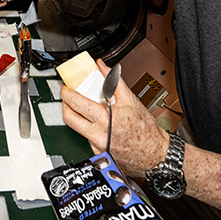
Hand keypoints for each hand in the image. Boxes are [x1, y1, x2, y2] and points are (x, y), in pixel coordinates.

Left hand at [61, 59, 168, 177]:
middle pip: (69, 118)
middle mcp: (98, 135)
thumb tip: (102, 66)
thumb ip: (114, 81)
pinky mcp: (98, 153)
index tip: (66, 87)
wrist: (155, 155)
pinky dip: (87, 129)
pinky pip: (86, 139)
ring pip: (76, 130)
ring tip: (80, 107)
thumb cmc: (146, 131)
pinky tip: (95, 123)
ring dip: (75, 117)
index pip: (76, 104)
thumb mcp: (131, 100)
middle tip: (66, 97)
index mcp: (105, 120)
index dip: (67, 93)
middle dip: (64, 105)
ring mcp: (97, 146)